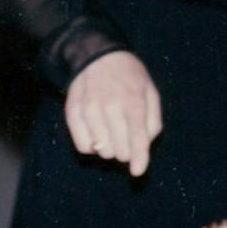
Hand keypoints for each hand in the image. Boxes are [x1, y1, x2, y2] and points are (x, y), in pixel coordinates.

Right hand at [64, 51, 162, 176]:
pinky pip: (83, 146)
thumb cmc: (129, 77)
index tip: (137, 172)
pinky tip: (97, 135)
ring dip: (110, 148)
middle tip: (127, 140)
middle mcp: (110, 106)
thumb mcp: (150, 92)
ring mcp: (89, 110)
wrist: (98, 56)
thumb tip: (145, 145)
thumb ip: (153, 120)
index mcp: (133, 101)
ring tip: (112, 133)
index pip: (137, 137)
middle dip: (127, 152)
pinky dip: (92, 147)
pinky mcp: (73, 112)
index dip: (139, 158)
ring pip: (102, 150)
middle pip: (120, 149)